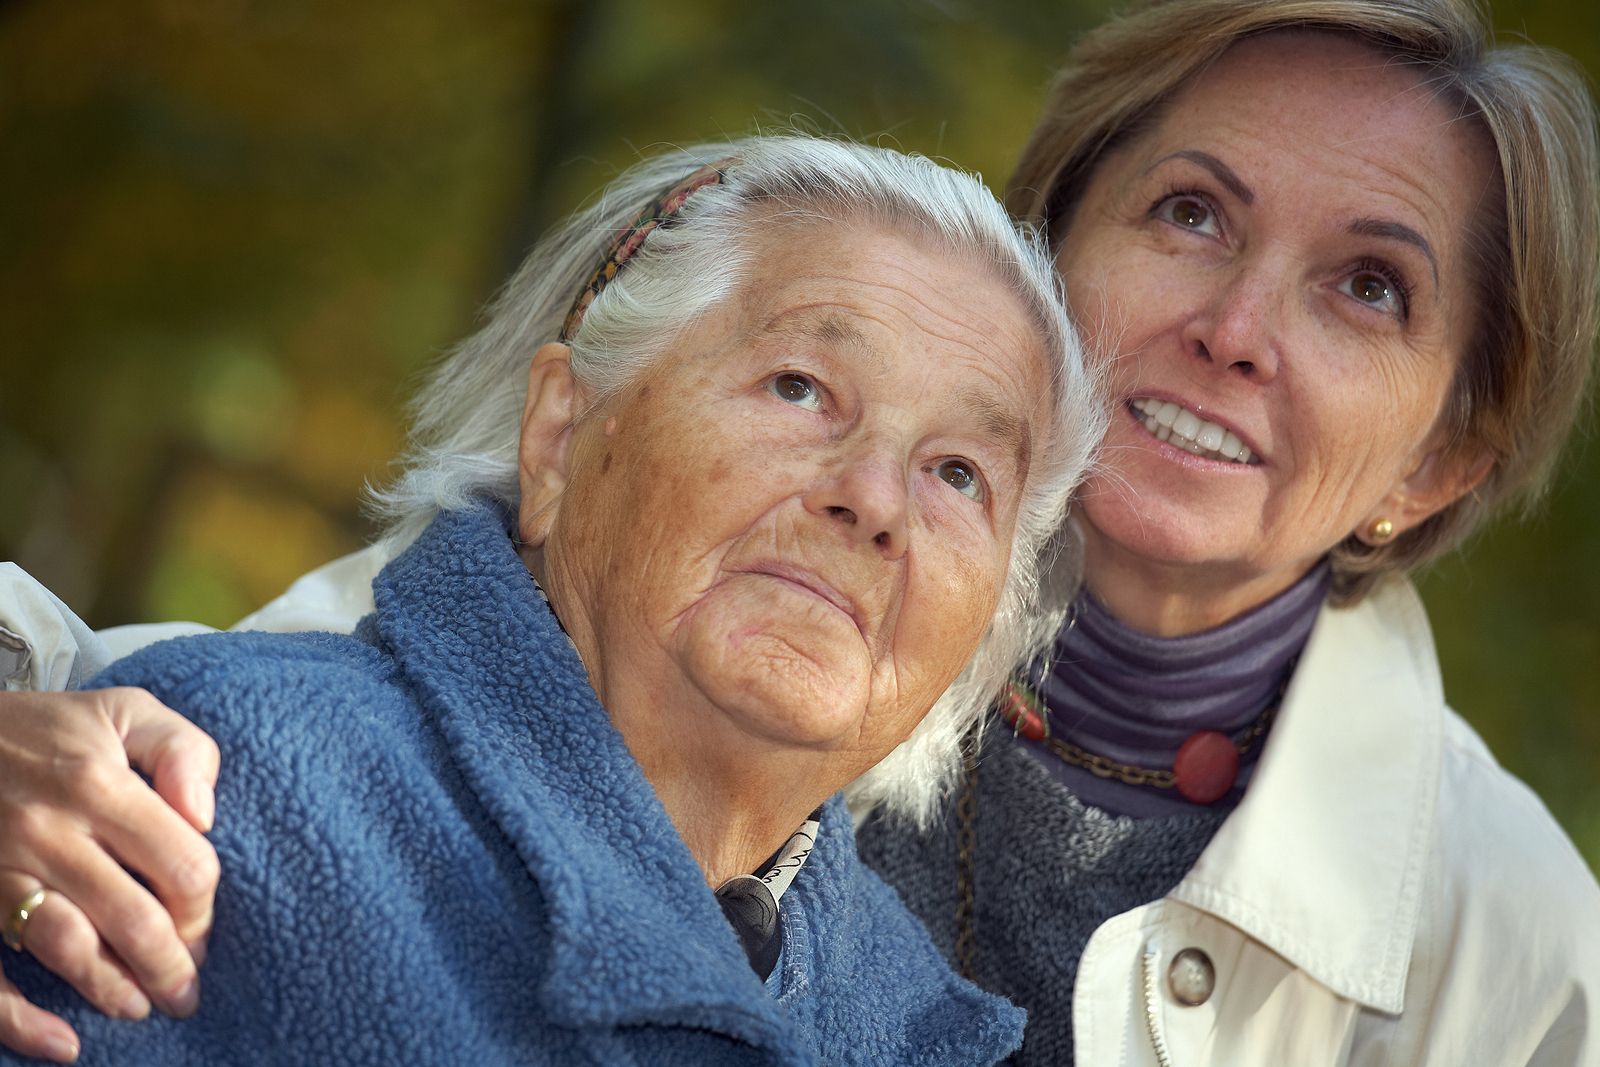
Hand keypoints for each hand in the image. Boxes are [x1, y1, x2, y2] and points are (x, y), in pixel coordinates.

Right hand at [0, 688, 220, 1062]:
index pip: (181, 864)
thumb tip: (206, 815)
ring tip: (143, 1005)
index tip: (205, 922)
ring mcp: (0, 872)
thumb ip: (182, 751)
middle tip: (187, 988)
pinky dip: (23, 1022)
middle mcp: (48, 832)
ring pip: (68, 950)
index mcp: (97, 785)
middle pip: (133, 918)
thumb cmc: (46, 730)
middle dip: (173, 965)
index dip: (204, 905)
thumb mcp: (124, 711)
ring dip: (114, 990)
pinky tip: (64, 1044)